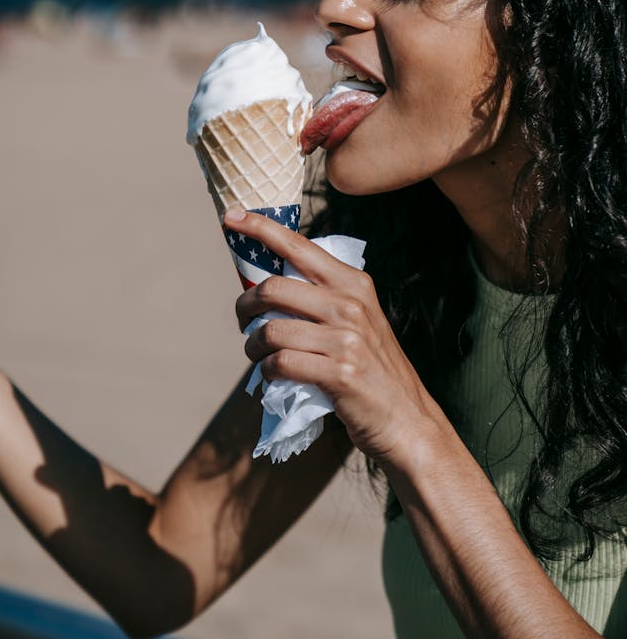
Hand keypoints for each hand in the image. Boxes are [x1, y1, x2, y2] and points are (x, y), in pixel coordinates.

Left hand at [228, 209, 440, 467]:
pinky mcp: (339, 374)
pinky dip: (267, 371)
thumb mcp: (359, 319)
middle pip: (273, 289)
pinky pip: (281, 363)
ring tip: (257, 354)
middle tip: (243, 321)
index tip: (230, 218)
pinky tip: (273, 375)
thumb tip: (269, 285)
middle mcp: (350, 304)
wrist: (407, 419)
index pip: (297, 245)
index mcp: (353, 283)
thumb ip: (323, 298)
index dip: (260, 227)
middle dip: (245, 305)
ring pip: (271, 330)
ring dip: (252, 346)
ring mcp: (346, 339)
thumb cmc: (374, 368)